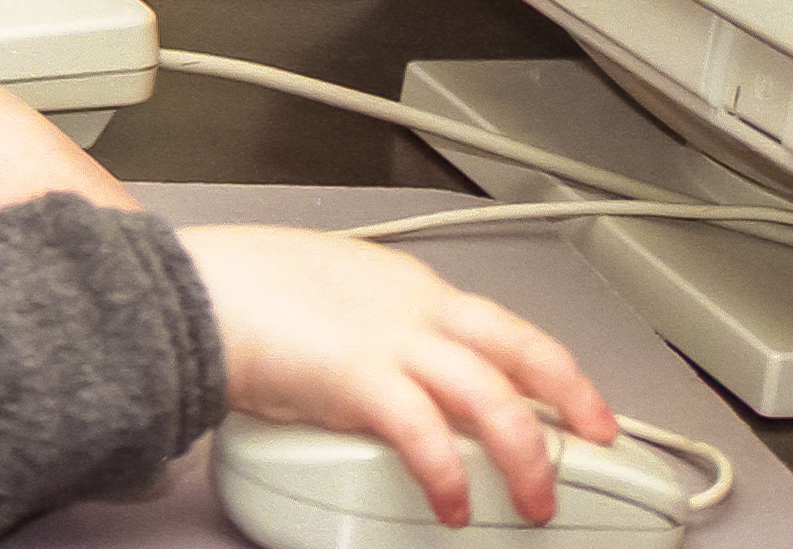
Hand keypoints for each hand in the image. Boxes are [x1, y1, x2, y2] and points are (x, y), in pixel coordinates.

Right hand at [177, 225, 615, 527]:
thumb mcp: (327, 301)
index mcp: (407, 288)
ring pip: (492, 393)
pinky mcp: (356, 376)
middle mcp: (413, 308)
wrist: (191, 288)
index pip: (502, 324)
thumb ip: (367, 335)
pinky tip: (454, 504)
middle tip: (600, 444)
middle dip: (572, 398)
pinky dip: (449, 473)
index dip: (550, 366)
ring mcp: (390, 339)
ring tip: (536, 500)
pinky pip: (423, 432)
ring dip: (526, 453)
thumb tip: (381, 385)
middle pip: (523, 346)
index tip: (577, 400)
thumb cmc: (239, 292)